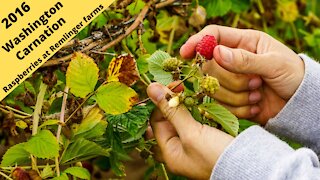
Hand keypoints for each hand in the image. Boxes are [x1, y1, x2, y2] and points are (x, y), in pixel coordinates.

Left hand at [147, 83, 232, 178]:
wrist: (249, 167)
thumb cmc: (216, 155)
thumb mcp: (191, 133)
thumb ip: (172, 111)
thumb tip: (151, 89)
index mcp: (170, 153)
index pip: (157, 122)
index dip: (161, 102)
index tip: (172, 86)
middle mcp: (180, 149)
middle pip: (170, 119)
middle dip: (174, 101)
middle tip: (182, 84)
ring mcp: (194, 144)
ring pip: (184, 118)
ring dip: (187, 103)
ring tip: (192, 89)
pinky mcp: (208, 139)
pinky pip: (198, 121)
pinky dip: (198, 109)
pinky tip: (202, 100)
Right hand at [180, 25, 304, 124]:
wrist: (300, 104)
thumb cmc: (293, 76)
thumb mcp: (274, 63)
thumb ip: (246, 59)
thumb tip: (216, 52)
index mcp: (243, 42)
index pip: (213, 35)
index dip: (197, 42)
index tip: (185, 53)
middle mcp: (233, 60)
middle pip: (209, 65)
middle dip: (231, 78)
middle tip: (256, 82)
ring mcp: (230, 81)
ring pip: (214, 88)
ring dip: (238, 95)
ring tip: (258, 94)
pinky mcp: (230, 100)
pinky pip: (222, 106)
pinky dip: (240, 108)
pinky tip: (256, 106)